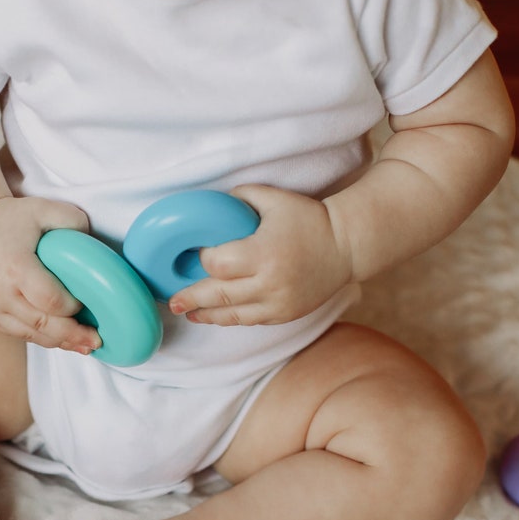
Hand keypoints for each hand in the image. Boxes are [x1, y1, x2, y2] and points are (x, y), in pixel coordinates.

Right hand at [0, 196, 100, 352]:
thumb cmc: (10, 218)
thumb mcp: (44, 208)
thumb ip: (74, 222)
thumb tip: (95, 248)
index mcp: (15, 267)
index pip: (52, 301)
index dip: (73, 308)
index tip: (86, 303)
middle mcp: (0, 292)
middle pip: (44, 326)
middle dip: (73, 335)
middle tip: (96, 340)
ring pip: (32, 335)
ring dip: (60, 342)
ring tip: (82, 344)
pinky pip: (19, 333)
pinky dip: (41, 337)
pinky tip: (59, 338)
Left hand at [168, 184, 352, 325]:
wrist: (346, 247)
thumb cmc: (308, 219)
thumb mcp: (274, 199)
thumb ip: (239, 199)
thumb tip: (210, 207)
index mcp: (264, 253)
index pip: (219, 264)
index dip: (204, 260)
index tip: (199, 254)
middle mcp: (269, 283)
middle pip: (219, 295)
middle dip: (192, 298)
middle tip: (172, 301)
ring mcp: (277, 303)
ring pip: (233, 315)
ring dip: (207, 315)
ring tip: (189, 313)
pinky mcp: (284, 315)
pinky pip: (250, 320)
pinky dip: (231, 318)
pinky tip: (215, 315)